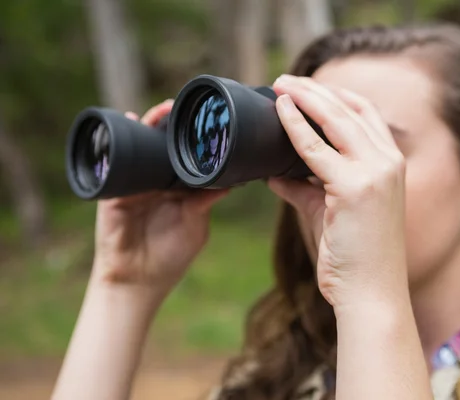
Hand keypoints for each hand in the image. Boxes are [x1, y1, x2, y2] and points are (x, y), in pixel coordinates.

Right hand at [92, 100, 228, 298]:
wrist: (138, 281)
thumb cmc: (170, 257)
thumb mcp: (196, 227)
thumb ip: (206, 204)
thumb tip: (231, 181)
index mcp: (178, 189)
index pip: (185, 157)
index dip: (193, 140)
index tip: (207, 121)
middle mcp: (158, 181)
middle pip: (163, 146)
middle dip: (170, 125)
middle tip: (180, 107)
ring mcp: (136, 183)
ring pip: (141, 148)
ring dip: (148, 126)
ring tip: (160, 111)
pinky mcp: (115, 190)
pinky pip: (115, 161)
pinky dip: (119, 142)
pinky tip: (127, 122)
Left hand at [268, 75, 407, 311]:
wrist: (371, 292)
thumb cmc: (354, 255)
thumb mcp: (329, 211)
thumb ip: (305, 188)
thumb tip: (274, 174)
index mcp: (390, 164)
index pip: (364, 114)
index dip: (335, 96)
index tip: (306, 88)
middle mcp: (389, 162)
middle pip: (349, 109)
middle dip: (315, 89)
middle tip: (285, 80)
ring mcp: (376, 173)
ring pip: (335, 119)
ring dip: (305, 97)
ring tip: (280, 86)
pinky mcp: (356, 188)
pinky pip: (315, 149)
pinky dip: (295, 127)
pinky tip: (280, 112)